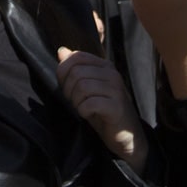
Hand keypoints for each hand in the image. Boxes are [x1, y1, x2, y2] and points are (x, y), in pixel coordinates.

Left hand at [56, 47, 145, 171]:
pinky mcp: (117, 106)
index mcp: (105, 66)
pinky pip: (89, 104)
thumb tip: (61, 51)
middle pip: (76, 72)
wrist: (125, 135)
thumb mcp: (87, 88)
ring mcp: (116, 90)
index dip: (63, 72)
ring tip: (82, 108)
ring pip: (81, 87)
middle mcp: (112, 74)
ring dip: (76, 102)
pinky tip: (88, 115)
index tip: (67, 87)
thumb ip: (75, 69)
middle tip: (75, 102)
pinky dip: (83, 111)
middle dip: (68, 90)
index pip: (76, 57)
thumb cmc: (104, 111)